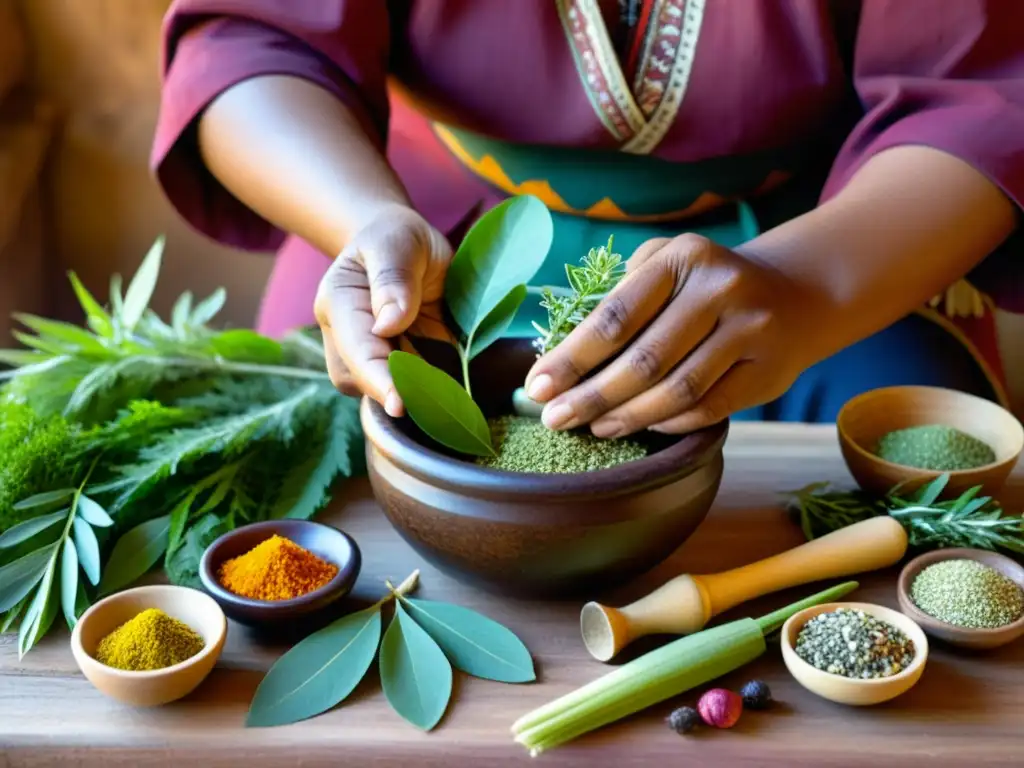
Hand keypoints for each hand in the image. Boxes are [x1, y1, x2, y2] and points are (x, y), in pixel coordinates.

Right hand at [314, 205, 453, 414]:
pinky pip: (405, 391)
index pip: (355, 350)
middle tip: (440, 397)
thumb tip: (388, 325)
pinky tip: (448, 388)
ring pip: (378, 393)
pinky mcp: (390, 366)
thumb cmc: (397, 238)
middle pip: (360, 380)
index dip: (377, 379)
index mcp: (338, 303)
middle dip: (396, 392)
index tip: (399, 403)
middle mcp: (344, 335)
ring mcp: (365, 354)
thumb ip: (393, 277)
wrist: (401, 245)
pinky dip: (427, 393)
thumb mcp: (398, 243)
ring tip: (447, 388)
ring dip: (413, 394)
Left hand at [523, 234, 824, 435]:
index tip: (537, 386)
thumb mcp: (667, 264)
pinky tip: (641, 425)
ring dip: (627, 416)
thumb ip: (621, 294)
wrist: (794, 296)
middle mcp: (719, 289)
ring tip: (592, 428)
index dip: (571, 357)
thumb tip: (563, 352)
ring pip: (676, 390)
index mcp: (682, 258)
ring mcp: (749, 330)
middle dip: (590, 395)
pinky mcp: (767, 370)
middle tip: (554, 419)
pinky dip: (668, 422)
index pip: (616, 316)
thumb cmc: (705, 286)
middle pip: (642, 360)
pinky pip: (707, 407)